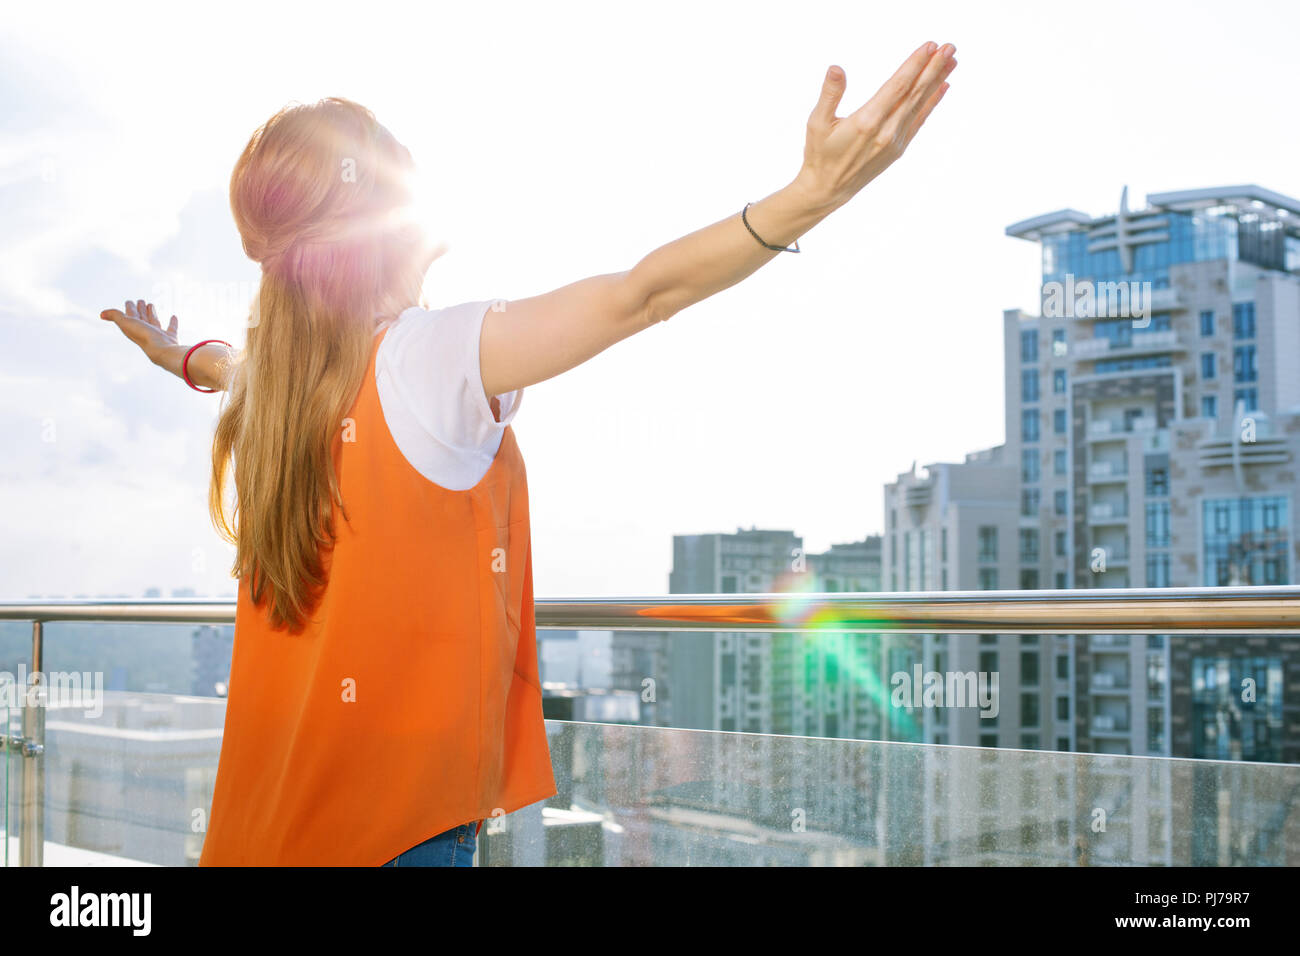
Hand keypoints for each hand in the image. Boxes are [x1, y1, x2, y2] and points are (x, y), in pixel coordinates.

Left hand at [100, 299, 179, 366]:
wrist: (162, 350)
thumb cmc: (144, 336)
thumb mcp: (126, 323)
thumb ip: (115, 316)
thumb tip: (101, 314)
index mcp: (134, 329)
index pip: (130, 316)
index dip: (129, 308)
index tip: (129, 301)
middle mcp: (145, 332)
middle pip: (141, 318)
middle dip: (140, 309)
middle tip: (141, 300)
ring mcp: (158, 336)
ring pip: (154, 321)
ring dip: (152, 313)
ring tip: (152, 305)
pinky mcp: (170, 338)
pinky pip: (171, 328)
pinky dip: (172, 322)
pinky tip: (173, 316)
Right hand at [795, 42, 956, 211]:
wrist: (828, 189)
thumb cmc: (820, 153)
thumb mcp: (816, 123)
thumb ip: (830, 94)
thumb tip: (836, 69)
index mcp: (866, 121)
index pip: (897, 86)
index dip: (915, 65)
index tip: (930, 46)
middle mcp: (885, 131)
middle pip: (914, 93)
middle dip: (933, 68)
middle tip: (949, 47)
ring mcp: (894, 141)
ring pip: (920, 104)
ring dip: (937, 80)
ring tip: (952, 60)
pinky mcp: (898, 148)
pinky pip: (918, 120)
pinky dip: (932, 103)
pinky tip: (943, 87)